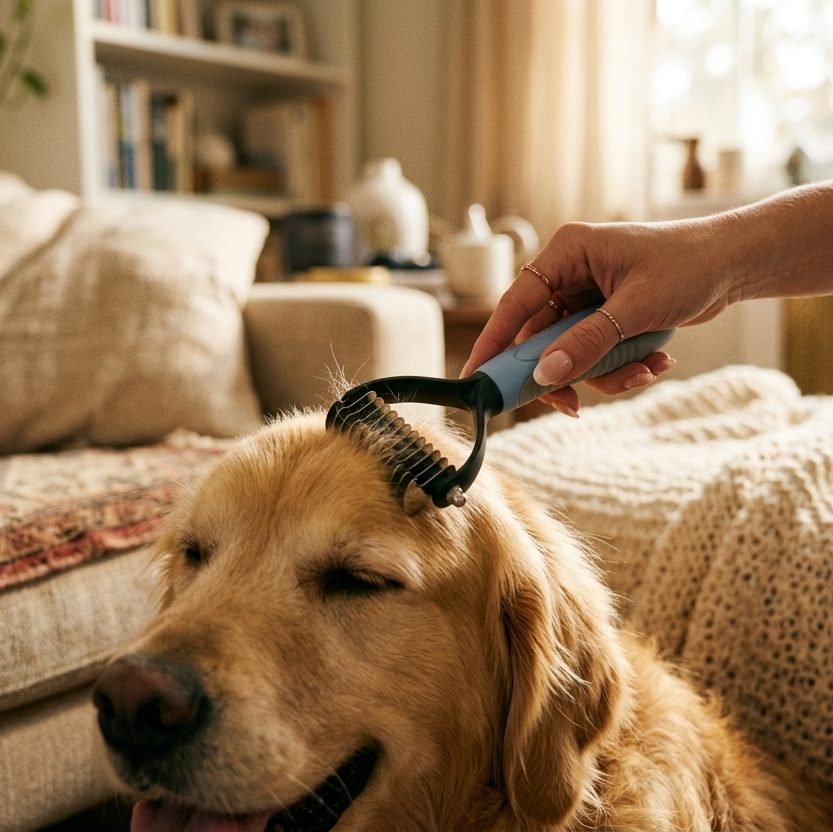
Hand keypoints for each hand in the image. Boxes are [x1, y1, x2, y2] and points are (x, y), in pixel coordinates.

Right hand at [461, 217, 737, 413]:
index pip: (516, 302)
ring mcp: (587, 298)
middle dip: (565, 372)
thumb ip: (589, 343)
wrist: (735, 263)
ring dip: (606, 373)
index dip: (494, 342)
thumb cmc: (690, 266)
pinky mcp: (605, 318)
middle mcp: (570, 274)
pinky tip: (656, 361)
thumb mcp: (637, 308)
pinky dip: (622, 367)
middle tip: (573, 406)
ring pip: (571, 353)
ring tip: (646, 370)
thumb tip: (547, 376)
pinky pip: (596, 355)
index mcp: (568, 253)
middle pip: (541, 338)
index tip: (477, 376)